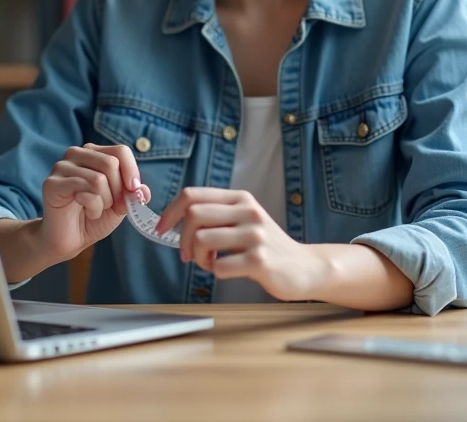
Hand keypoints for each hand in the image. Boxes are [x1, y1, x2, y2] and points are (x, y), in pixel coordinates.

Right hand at [40, 143, 149, 260]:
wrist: (70, 239)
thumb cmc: (94, 216)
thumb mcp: (121, 204)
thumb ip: (133, 193)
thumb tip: (142, 190)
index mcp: (93, 152)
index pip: (120, 151)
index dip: (132, 172)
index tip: (134, 192)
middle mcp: (76, 154)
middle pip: (111, 163)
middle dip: (118, 190)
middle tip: (110, 205)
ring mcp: (61, 167)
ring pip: (99, 179)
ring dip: (105, 202)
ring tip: (95, 209)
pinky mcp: (52, 183)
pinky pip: (86, 191)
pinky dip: (94, 207)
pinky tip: (88, 212)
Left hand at [157, 187, 327, 301]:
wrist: (304, 267)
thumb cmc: (266, 245)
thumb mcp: (244, 219)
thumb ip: (216, 215)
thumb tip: (175, 220)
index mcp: (240, 198)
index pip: (192, 194)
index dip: (170, 212)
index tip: (162, 229)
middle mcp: (248, 211)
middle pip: (193, 215)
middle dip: (182, 239)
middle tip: (188, 255)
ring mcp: (255, 235)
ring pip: (202, 240)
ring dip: (197, 258)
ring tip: (209, 263)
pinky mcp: (259, 260)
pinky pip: (219, 266)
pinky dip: (215, 272)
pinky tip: (227, 270)